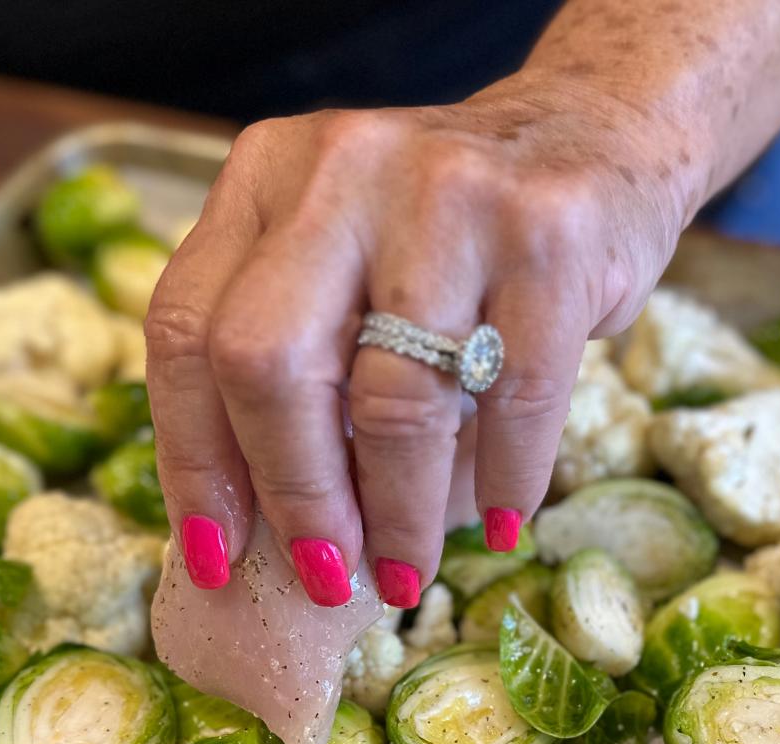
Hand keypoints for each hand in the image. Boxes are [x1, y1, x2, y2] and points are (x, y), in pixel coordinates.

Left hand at [144, 77, 698, 607]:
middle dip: (294, 496)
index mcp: (265, 174)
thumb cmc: (446, 231)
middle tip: (326, 572)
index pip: (186, 330)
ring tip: (407, 571)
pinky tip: (499, 522)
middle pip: (269, 365)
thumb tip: (259, 535)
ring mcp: (450, 194)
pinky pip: (513, 401)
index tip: (214, 552)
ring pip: (394, 399)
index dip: (192, 458)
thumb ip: (288, 351)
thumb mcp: (340, 252)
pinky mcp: (549, 237)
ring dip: (399, 515)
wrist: (592, 135)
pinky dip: (503, 483)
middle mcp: (343, 170)